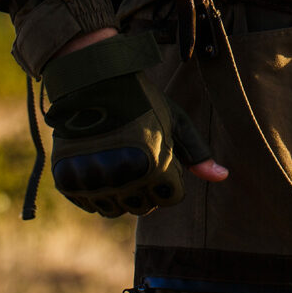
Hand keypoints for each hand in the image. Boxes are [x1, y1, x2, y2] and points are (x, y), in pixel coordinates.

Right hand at [42, 32, 226, 216]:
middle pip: (144, 207)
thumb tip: (223, 177)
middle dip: (147, 189)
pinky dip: (96, 192)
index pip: (172, 198)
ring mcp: (93, 181)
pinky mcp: (68, 180)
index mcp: (155, 166)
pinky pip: (89, 204)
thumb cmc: (142, 100)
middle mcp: (123, 178)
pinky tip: (99, 165)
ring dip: (121, 193)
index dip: (171, 177)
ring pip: (115, 210)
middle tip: (140, 158)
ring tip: (120, 161)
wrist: (92, 82)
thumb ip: (198, 154)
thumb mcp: (176, 122)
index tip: (163, 156)